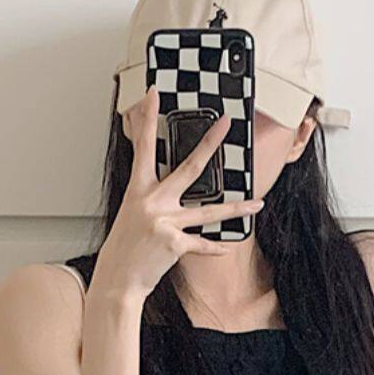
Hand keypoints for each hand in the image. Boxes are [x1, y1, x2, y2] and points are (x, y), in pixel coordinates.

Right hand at [88, 85, 266, 302]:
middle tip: (226, 124)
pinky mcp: (173, 243)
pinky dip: (214, 248)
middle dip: (210, 143)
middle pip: (188, 167)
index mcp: (138, 190)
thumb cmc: (125, 248)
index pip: (143, 147)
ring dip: (236, 208)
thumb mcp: (133, 214)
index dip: (147, 118)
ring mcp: (164, 222)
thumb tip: (174, 187)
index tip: (153, 94)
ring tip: (256, 202)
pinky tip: (226, 246)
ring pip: (208, 212)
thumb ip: (152, 197)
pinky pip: (201, 243)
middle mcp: (151, 202)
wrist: (116, 280)